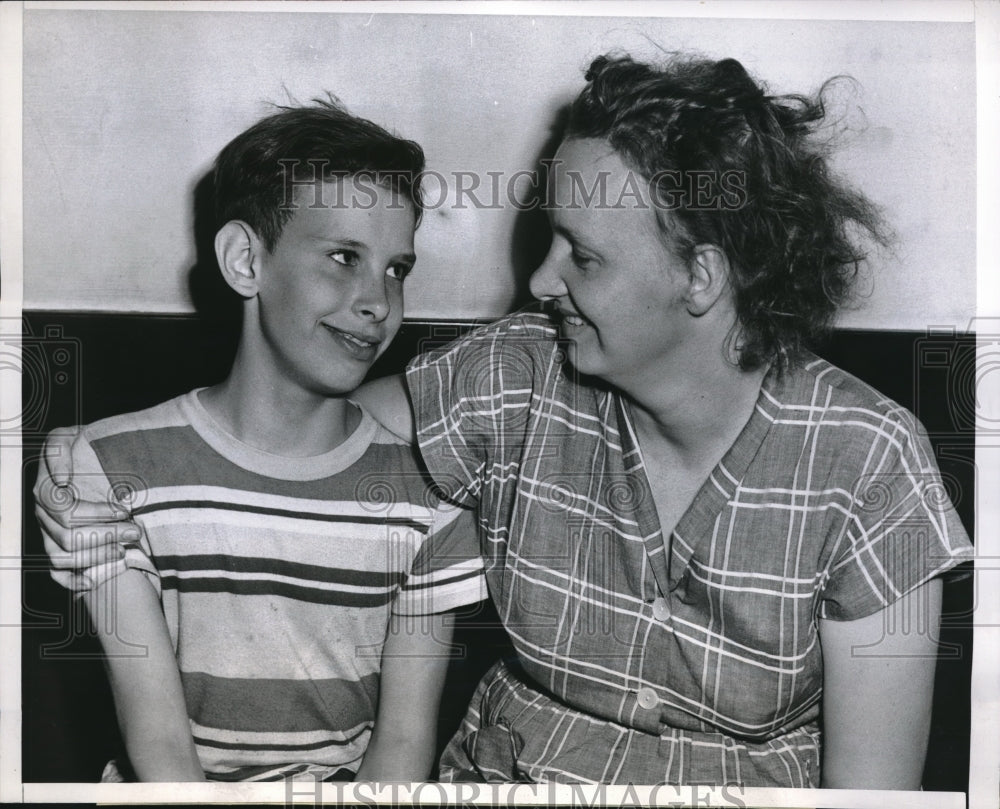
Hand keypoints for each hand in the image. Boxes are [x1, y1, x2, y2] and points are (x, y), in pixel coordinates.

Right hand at [34, 427, 137, 581]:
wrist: (83, 454)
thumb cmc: (80, 445)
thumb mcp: (66, 437)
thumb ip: (59, 452)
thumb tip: (63, 481)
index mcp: (46, 492)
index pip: (67, 511)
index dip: (96, 514)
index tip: (125, 510)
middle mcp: (44, 516)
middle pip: (70, 536)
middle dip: (106, 535)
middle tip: (136, 532)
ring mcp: (48, 534)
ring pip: (64, 557)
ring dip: (96, 557)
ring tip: (126, 551)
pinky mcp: (55, 548)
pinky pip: (57, 573)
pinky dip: (75, 580)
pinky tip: (96, 580)